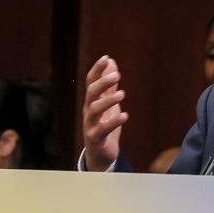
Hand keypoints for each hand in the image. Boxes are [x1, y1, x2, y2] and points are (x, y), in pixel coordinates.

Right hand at [82, 55, 128, 171]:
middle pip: (91, 93)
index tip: (106, 58)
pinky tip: (124, 116)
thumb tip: (111, 63)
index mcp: (91, 101)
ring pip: (94, 110)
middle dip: (102, 82)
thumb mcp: (108, 103)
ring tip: (122, 94)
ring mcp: (90, 125)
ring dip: (108, 100)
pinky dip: (113, 122)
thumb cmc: (104, 126)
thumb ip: (109, 85)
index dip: (97, 70)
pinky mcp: (95, 138)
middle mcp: (88, 111)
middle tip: (117, 75)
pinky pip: (102, 129)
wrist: (100, 154)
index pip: (90, 82)